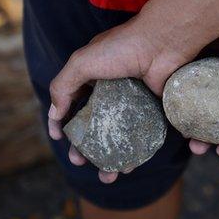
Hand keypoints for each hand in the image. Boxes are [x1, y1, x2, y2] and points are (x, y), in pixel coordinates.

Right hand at [47, 17, 194, 182]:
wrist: (164, 43)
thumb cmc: (122, 48)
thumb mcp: (83, 62)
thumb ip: (63, 86)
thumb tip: (55, 113)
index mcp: (92, 74)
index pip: (72, 102)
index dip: (63, 121)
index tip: (60, 138)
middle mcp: (111, 88)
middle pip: (94, 123)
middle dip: (85, 147)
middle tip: (80, 162)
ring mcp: (132, 100)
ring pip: (117, 133)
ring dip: (110, 156)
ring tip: (107, 175)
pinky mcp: (152, 108)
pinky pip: (140, 134)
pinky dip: (134, 151)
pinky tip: (130, 165)